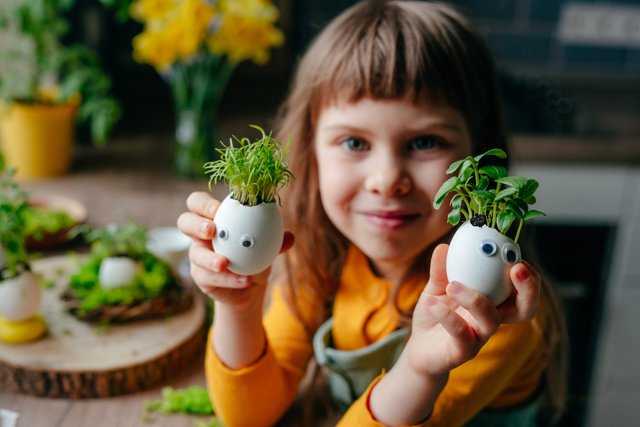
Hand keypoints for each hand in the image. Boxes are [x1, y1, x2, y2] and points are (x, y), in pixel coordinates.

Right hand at [177, 191, 293, 310]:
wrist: (250, 284)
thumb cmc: (256, 254)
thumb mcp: (267, 244)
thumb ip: (277, 239)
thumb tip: (290, 237)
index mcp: (214, 217)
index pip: (197, 202)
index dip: (203, 204)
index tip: (217, 209)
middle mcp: (200, 235)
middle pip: (184, 221)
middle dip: (195, 224)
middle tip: (212, 231)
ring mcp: (197, 256)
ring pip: (195, 254)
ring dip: (210, 258)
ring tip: (225, 263)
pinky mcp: (201, 277)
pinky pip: (210, 278)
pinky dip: (228, 279)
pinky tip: (244, 279)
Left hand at [406, 243, 539, 376]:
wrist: (419, 348)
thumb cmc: (435, 316)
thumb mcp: (436, 288)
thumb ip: (441, 269)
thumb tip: (444, 246)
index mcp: (493, 302)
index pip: (521, 290)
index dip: (527, 275)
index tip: (516, 254)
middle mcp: (491, 319)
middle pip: (525, 309)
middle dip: (528, 289)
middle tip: (515, 268)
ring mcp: (479, 337)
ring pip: (491, 320)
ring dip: (475, 298)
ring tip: (452, 285)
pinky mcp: (462, 352)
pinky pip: (460, 333)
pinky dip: (445, 315)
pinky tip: (431, 302)